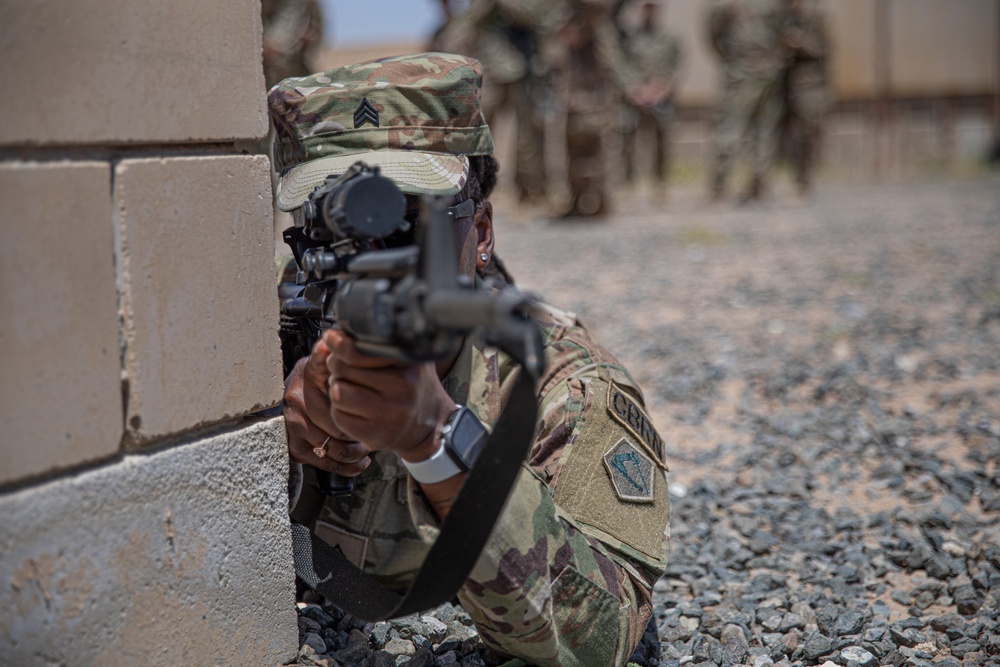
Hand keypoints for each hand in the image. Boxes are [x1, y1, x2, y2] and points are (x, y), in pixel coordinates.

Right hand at [283, 336, 371, 476]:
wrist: (294, 397)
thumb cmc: (321, 380)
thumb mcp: (329, 363)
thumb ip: (334, 357)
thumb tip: (328, 344)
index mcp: (308, 374)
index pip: (331, 382)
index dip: (353, 396)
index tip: (371, 402)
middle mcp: (296, 398)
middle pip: (338, 421)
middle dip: (360, 428)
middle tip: (376, 431)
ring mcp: (293, 424)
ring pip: (333, 445)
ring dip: (355, 449)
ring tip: (368, 446)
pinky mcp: (294, 446)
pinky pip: (325, 462)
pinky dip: (347, 465)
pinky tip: (360, 461)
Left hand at [322, 329, 456, 463]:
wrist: (432, 424)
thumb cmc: (414, 385)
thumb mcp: (408, 357)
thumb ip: (379, 342)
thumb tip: (334, 336)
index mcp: (410, 363)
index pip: (359, 350)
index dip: (340, 343)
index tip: (332, 338)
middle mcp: (403, 388)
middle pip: (343, 368)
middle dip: (337, 365)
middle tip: (345, 367)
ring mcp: (391, 414)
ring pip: (338, 392)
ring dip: (337, 388)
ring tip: (350, 387)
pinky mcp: (378, 435)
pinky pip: (339, 416)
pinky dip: (340, 410)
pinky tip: (354, 408)